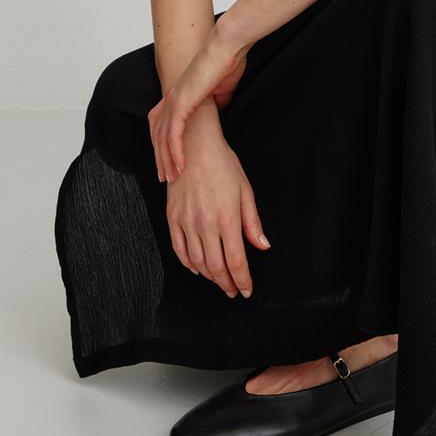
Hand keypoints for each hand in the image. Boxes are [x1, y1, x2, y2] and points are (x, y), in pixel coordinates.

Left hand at [149, 26, 248, 182]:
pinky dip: (175, 152)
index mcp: (178, 94)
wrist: (227, 48)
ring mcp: (173, 99)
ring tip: (172, 178)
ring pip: (163, 138)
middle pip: (158, 135)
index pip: (162, 126)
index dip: (163, 146)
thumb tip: (217, 111)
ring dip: (167, 161)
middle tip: (165, 178)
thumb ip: (214, 104)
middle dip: (160, 159)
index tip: (168, 163)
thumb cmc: (227, 65)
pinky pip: (173, 134)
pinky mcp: (181, 102)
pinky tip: (180, 166)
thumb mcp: (220, 91)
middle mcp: (170, 97)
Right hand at [164, 113, 270, 297]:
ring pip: (197, 263)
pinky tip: (198, 268)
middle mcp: (205, 224)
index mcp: (227, 218)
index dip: (242, 280)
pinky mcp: (172, 217)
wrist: (194, 145)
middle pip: (216, 268)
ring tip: (219, 279)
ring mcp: (186, 222)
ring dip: (210, 277)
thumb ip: (253, 222)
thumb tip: (262, 246)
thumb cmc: (222, 164)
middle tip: (233, 290)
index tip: (247, 290)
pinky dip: (189, 264)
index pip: (236, 261)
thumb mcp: (245, 190)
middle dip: (226, 284)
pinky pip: (179, 250)